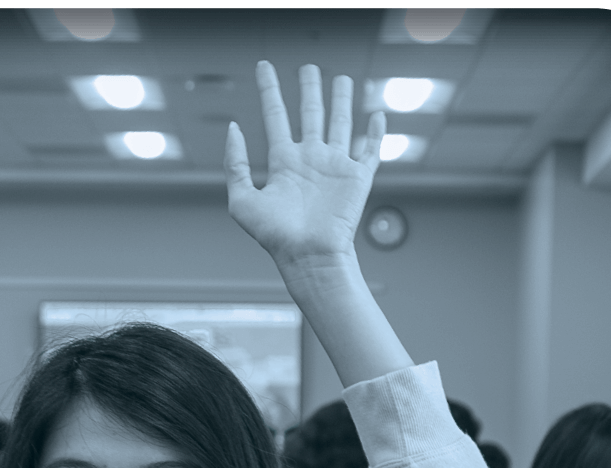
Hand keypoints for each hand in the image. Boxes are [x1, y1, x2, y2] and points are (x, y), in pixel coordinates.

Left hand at [225, 63, 384, 269]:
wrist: (309, 256)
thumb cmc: (275, 237)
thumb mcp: (242, 200)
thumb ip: (235, 164)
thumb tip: (233, 128)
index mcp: (284, 163)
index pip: (275, 117)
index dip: (269, 91)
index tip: (264, 68)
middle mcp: (310, 160)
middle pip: (310, 114)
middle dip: (309, 89)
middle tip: (308, 67)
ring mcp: (335, 167)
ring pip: (340, 123)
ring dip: (341, 100)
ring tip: (342, 78)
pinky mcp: (358, 177)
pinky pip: (370, 150)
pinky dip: (376, 132)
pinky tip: (377, 115)